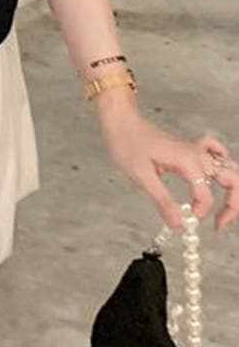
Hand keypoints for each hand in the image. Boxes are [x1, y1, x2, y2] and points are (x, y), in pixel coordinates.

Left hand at [99, 111, 238, 231]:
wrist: (119, 121)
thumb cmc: (126, 143)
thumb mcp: (141, 176)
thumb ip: (162, 201)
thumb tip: (179, 225)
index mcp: (187, 161)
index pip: (206, 195)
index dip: (200, 211)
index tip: (187, 221)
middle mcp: (196, 154)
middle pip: (232, 180)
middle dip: (233, 205)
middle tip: (218, 223)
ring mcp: (194, 150)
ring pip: (228, 168)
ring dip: (232, 188)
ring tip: (222, 208)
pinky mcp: (187, 148)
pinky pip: (214, 151)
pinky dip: (222, 162)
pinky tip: (217, 174)